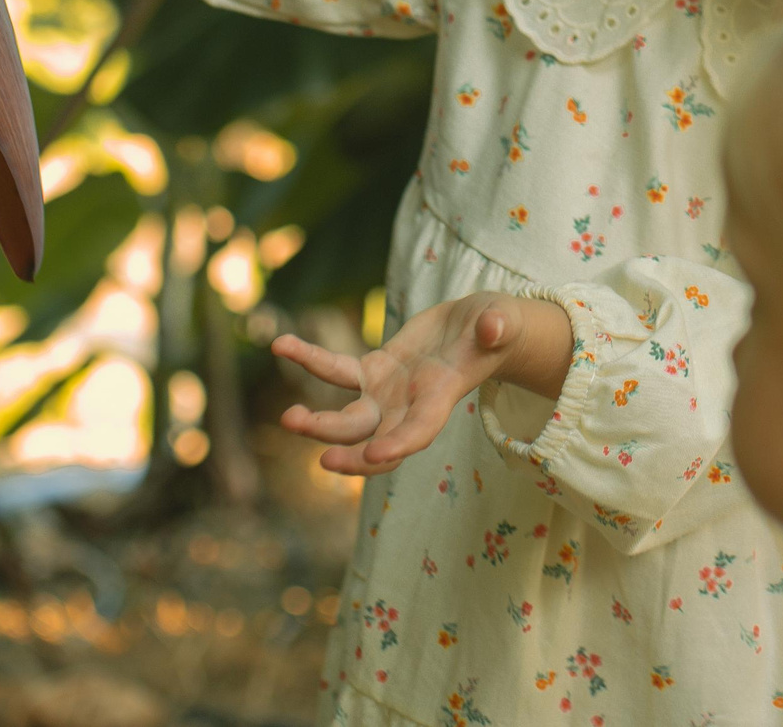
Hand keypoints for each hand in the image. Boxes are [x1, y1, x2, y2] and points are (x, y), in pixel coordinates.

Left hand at [273, 292, 573, 476]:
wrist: (479, 326)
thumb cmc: (496, 326)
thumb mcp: (501, 320)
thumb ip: (497, 327)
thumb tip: (493, 327)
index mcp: (441, 398)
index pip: (419, 431)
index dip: (398, 445)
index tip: (374, 455)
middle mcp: (409, 406)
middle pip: (374, 438)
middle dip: (349, 452)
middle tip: (323, 461)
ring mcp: (388, 393)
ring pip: (348, 418)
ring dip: (318, 424)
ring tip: (287, 418)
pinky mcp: (373, 372)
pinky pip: (336, 370)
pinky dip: (309, 359)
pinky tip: (281, 343)